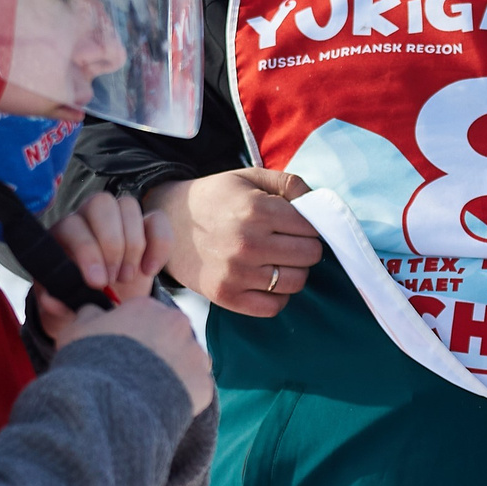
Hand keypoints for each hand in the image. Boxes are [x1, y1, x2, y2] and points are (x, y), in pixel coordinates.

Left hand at [46, 191, 171, 305]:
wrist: (106, 307)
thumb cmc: (79, 301)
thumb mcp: (61, 305)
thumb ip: (53, 302)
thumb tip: (53, 300)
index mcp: (62, 233)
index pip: (73, 225)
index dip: (87, 252)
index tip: (97, 283)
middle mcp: (89, 218)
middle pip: (101, 203)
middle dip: (112, 243)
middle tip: (113, 278)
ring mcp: (119, 218)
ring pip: (128, 206)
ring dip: (132, 246)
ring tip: (126, 277)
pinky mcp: (147, 226)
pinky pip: (158, 219)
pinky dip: (159, 245)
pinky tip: (149, 270)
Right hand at [50, 297, 213, 412]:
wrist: (108, 403)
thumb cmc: (89, 363)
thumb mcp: (77, 330)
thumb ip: (90, 314)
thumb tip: (94, 311)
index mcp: (148, 306)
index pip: (146, 316)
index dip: (133, 336)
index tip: (123, 352)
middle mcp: (177, 324)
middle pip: (170, 336)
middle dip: (157, 352)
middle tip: (136, 374)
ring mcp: (194, 354)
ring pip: (186, 361)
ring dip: (172, 372)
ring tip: (148, 393)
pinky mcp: (203, 384)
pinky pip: (194, 389)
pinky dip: (181, 396)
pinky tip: (160, 405)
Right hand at [148, 169, 322, 316]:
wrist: (167, 222)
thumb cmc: (216, 198)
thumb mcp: (250, 177)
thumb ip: (289, 183)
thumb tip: (319, 203)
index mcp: (256, 210)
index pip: (312, 226)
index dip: (311, 224)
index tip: (299, 224)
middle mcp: (247, 243)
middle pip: (309, 255)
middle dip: (306, 247)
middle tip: (289, 242)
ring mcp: (236, 273)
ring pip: (296, 282)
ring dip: (294, 271)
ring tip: (278, 260)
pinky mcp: (226, 296)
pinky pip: (274, 307)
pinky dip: (277, 296)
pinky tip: (266, 279)